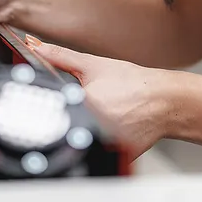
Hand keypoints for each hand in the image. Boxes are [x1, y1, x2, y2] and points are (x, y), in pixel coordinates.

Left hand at [31, 38, 173, 158]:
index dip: (52, 102)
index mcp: (82, 104)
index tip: (64, 98)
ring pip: (83, 137)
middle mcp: (94, 127)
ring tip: (109, 114)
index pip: (50, 107)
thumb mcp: (93, 65)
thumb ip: (59, 56)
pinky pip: (101, 149)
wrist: (168, 102)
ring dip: (88, 127)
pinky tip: (116, 126)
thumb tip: (34, 46)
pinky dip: (103, 139)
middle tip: (98, 103)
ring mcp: (106, 144)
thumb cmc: (135, 84)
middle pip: (67, 122)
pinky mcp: (118, 156)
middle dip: (73, 113)